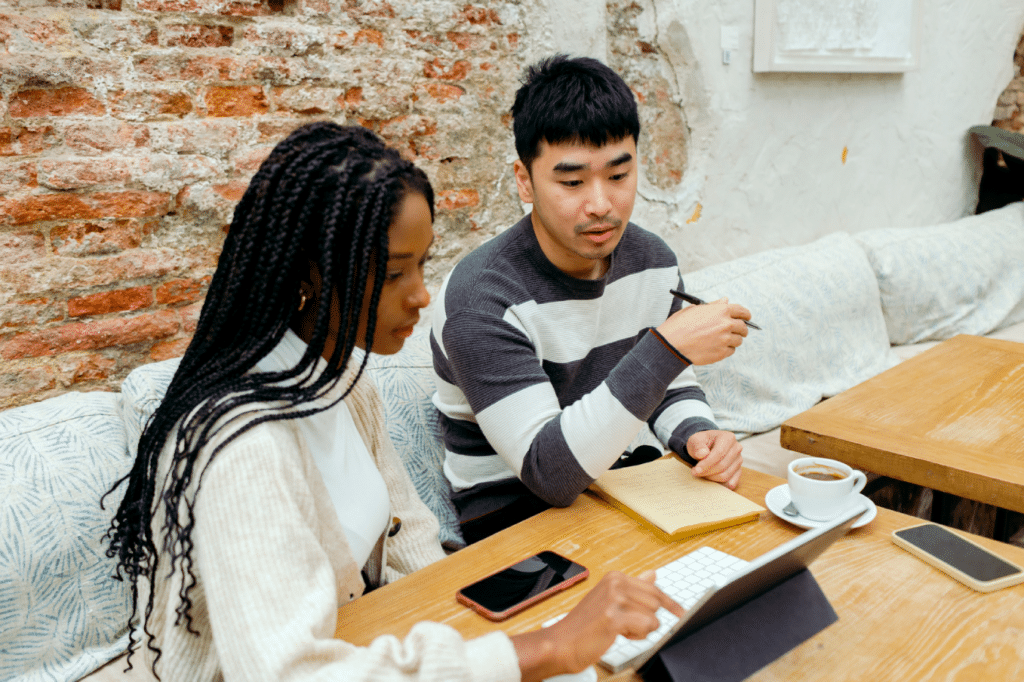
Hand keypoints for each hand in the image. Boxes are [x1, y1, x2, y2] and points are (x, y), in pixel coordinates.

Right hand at [511, 570, 683, 680]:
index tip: (680, 612)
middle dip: (644, 620)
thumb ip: (633, 587)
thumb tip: (652, 574)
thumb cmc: (585, 625)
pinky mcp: (613, 616)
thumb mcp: (610, 600)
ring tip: (618, 630)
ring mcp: (614, 598)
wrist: (562, 643)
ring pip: (653, 617)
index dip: (669, 603)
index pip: (653, 589)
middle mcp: (615, 583)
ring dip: (640, 630)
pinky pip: (646, 627)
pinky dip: (636, 636)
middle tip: (623, 626)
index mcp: (615, 577)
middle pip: (656, 604)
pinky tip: (619, 634)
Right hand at [656, 298, 749, 364]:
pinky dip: (726, 349)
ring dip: (733, 340)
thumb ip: (713, 306)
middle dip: (741, 329)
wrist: (671, 344)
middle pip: (743, 327)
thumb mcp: (695, 310)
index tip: (746, 318)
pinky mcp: (722, 353)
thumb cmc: (680, 325)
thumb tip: (726, 301)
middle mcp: (726, 324)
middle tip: (735, 331)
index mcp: (721, 311)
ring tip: (720, 340)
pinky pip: (731, 351)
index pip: (742, 311)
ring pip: (738, 340)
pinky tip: (715, 347)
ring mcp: (725, 339)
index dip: (746, 315)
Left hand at [687, 430, 742, 488]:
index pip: (719, 453)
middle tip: (695, 472)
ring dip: (711, 478)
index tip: (695, 470)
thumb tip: (703, 454)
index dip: (707, 464)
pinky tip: (710, 479)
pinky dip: (719, 484)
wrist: (706, 447)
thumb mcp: (695, 440)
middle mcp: (737, 448)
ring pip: (726, 475)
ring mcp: (739, 460)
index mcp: (728, 438)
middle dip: (707, 472)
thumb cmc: (701, 443)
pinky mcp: (738, 471)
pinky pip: (731, 482)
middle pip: (722, 466)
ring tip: (701, 473)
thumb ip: (697, 446)